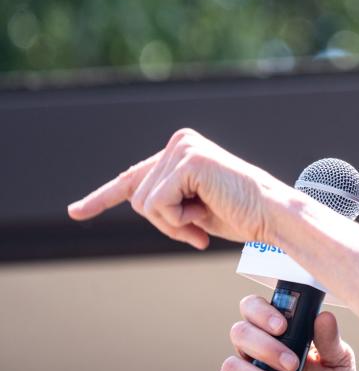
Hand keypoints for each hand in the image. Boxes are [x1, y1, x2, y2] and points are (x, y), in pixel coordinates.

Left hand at [67, 128, 287, 248]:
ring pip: (144, 204)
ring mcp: (183, 149)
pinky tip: (205, 212)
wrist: (270, 214)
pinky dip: (178, 220)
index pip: (133, 177)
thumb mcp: (194, 207)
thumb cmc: (240, 214)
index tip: (76, 212)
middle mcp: (179, 142)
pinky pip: (158, 204)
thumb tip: (139, 202)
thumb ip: (167, 200)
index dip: (102, 198)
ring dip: (172, 223)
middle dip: (164, 223)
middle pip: (137, 197)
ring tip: (204, 218)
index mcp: (181, 150)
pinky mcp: (188, 162)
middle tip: (197, 227)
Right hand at [218, 295, 358, 370]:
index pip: (254, 307)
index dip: (261, 312)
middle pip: (240, 332)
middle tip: (292, 364)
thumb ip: (330, 340)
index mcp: (278, 331)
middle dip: (265, 347)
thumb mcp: (337, 361)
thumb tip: (324, 316)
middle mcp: (256, 350)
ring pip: (231, 366)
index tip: (282, 326)